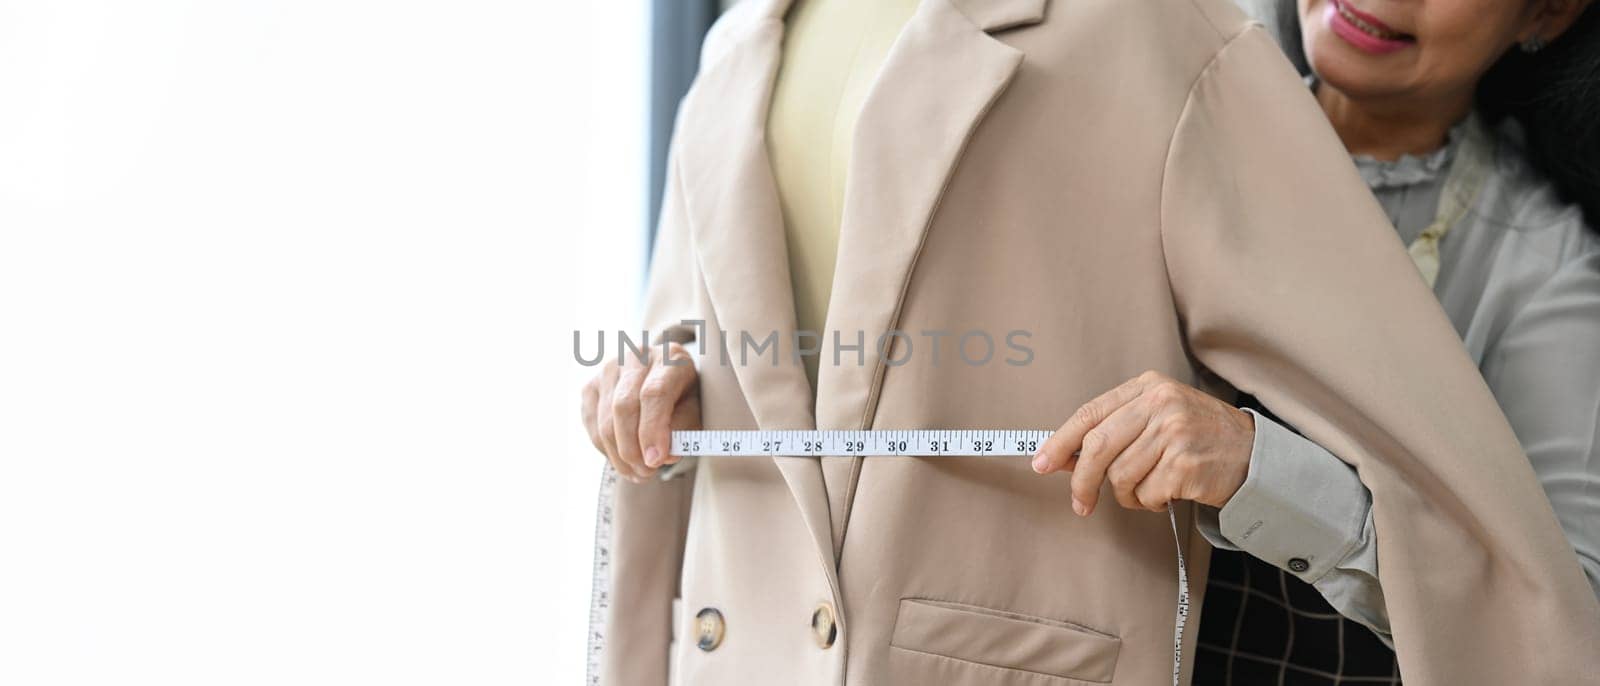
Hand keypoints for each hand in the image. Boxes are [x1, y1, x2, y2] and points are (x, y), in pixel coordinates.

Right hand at [580, 341, 700, 482]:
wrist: (665, 380)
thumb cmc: (684, 398)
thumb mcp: (696, 411)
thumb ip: (684, 430)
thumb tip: (663, 456)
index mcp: (670, 357)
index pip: (654, 393)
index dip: (653, 430)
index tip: (656, 461)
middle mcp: (635, 356)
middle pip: (624, 408)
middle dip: (633, 449)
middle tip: (647, 474)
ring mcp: (608, 369)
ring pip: (605, 422)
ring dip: (620, 456)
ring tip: (639, 473)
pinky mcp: (590, 386)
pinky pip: (592, 427)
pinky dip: (607, 450)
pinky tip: (624, 459)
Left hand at [1032, 370, 1253, 515]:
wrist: (1255, 456)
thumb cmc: (1198, 439)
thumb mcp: (1159, 417)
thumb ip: (1115, 430)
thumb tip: (1061, 457)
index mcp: (1147, 387)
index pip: (1090, 414)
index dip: (1060, 441)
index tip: (1041, 463)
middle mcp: (1160, 404)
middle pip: (1098, 447)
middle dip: (1082, 480)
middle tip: (1080, 504)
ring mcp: (1174, 433)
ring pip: (1120, 476)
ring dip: (1128, 495)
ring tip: (1151, 490)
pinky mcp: (1185, 464)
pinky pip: (1146, 495)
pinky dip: (1152, 503)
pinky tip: (1171, 493)